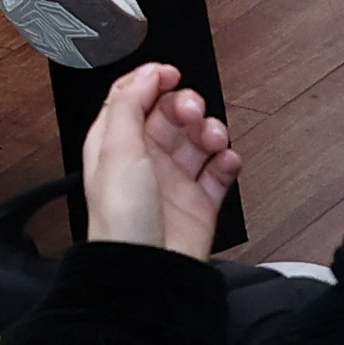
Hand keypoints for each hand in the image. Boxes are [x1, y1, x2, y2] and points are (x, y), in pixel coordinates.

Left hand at [79, 63, 240, 261]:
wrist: (147, 271)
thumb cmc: (121, 218)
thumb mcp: (115, 149)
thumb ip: (128, 103)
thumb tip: (145, 73)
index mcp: (115, 144)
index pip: (132, 98)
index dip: (151, 80)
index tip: (170, 73)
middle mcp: (144, 160)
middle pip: (170, 115)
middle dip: (186, 106)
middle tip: (192, 113)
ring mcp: (174, 182)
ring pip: (199, 140)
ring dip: (211, 131)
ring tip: (213, 140)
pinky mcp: (200, 203)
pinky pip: (220, 172)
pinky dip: (228, 161)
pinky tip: (226, 161)